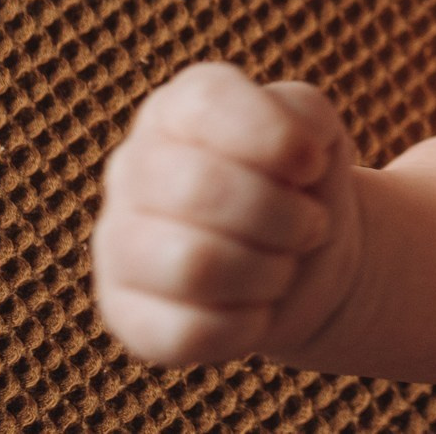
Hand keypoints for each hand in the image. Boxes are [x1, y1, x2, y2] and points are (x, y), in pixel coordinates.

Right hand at [91, 62, 362, 366]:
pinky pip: (187, 331)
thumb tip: (295, 154)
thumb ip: (306, 117)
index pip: (207, 103)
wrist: (304, 257)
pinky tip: (257, 307)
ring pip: (192, 265)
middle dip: (285, 215)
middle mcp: (133, 167)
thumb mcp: (319, 130)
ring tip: (285, 264)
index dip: (278, 139)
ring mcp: (117, 242)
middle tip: (311, 225)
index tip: (314, 165)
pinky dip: (250, 323)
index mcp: (177, 109)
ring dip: (270, 271)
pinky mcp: (124, 313)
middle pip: (201, 188)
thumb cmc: (305, 182)